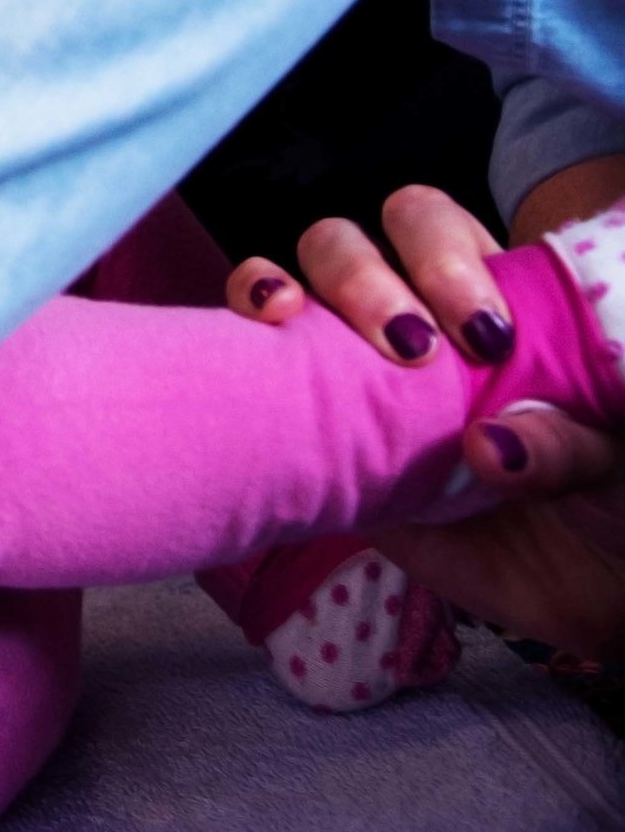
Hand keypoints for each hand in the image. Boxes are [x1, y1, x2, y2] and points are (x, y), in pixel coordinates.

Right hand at [230, 184, 623, 655]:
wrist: (590, 598)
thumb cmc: (617, 504)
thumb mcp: (619, 462)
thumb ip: (568, 444)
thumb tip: (487, 446)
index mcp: (492, 301)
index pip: (442, 233)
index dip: (448, 263)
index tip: (484, 337)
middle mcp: (414, 320)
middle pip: (359, 242)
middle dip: (368, 280)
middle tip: (411, 351)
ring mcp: (356, 372)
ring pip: (300, 281)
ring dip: (296, 284)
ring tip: (297, 320)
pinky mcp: (316, 436)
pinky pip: (259, 367)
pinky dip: (244, 326)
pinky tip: (264, 328)